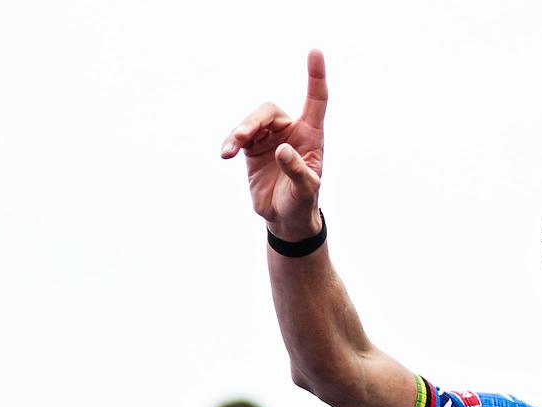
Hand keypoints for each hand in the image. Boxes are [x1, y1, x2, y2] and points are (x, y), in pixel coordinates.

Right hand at [220, 49, 327, 240]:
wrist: (285, 219)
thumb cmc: (302, 202)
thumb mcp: (306, 190)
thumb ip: (297, 171)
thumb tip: (283, 150)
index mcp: (311, 135)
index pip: (316, 100)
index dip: (315, 76)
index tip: (315, 52)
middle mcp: (290, 131)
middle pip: (269, 111)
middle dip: (254, 120)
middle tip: (242, 136)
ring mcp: (269, 138)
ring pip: (251, 122)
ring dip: (239, 132)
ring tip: (229, 151)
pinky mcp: (252, 148)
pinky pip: (238, 138)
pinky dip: (230, 143)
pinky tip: (225, 153)